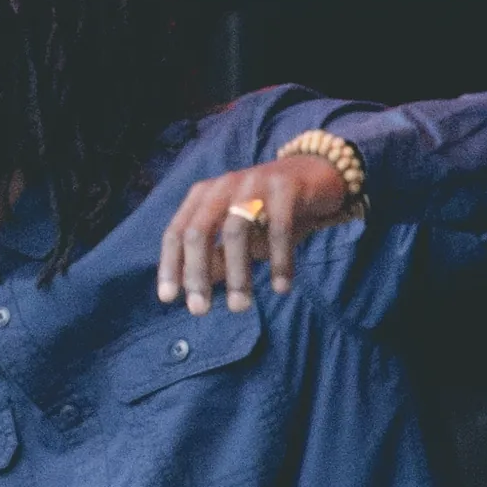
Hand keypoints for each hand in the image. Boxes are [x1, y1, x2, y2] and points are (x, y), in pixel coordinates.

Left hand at [157, 154, 348, 315]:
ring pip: (236, 230)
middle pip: (200, 231)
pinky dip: (279, 260)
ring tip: (240, 306)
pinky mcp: (286, 186)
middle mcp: (224, 185)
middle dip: (197, 272)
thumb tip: (192, 289)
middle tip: (200, 310)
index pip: (177, 232)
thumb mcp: (239, 237)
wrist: (317, 177)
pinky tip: (281, 287)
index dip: (171, 265)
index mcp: (204, 195)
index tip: (169, 298)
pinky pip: (279, 228)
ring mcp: (254, 182)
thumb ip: (215, 258)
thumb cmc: (270, 213)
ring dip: (236, 273)